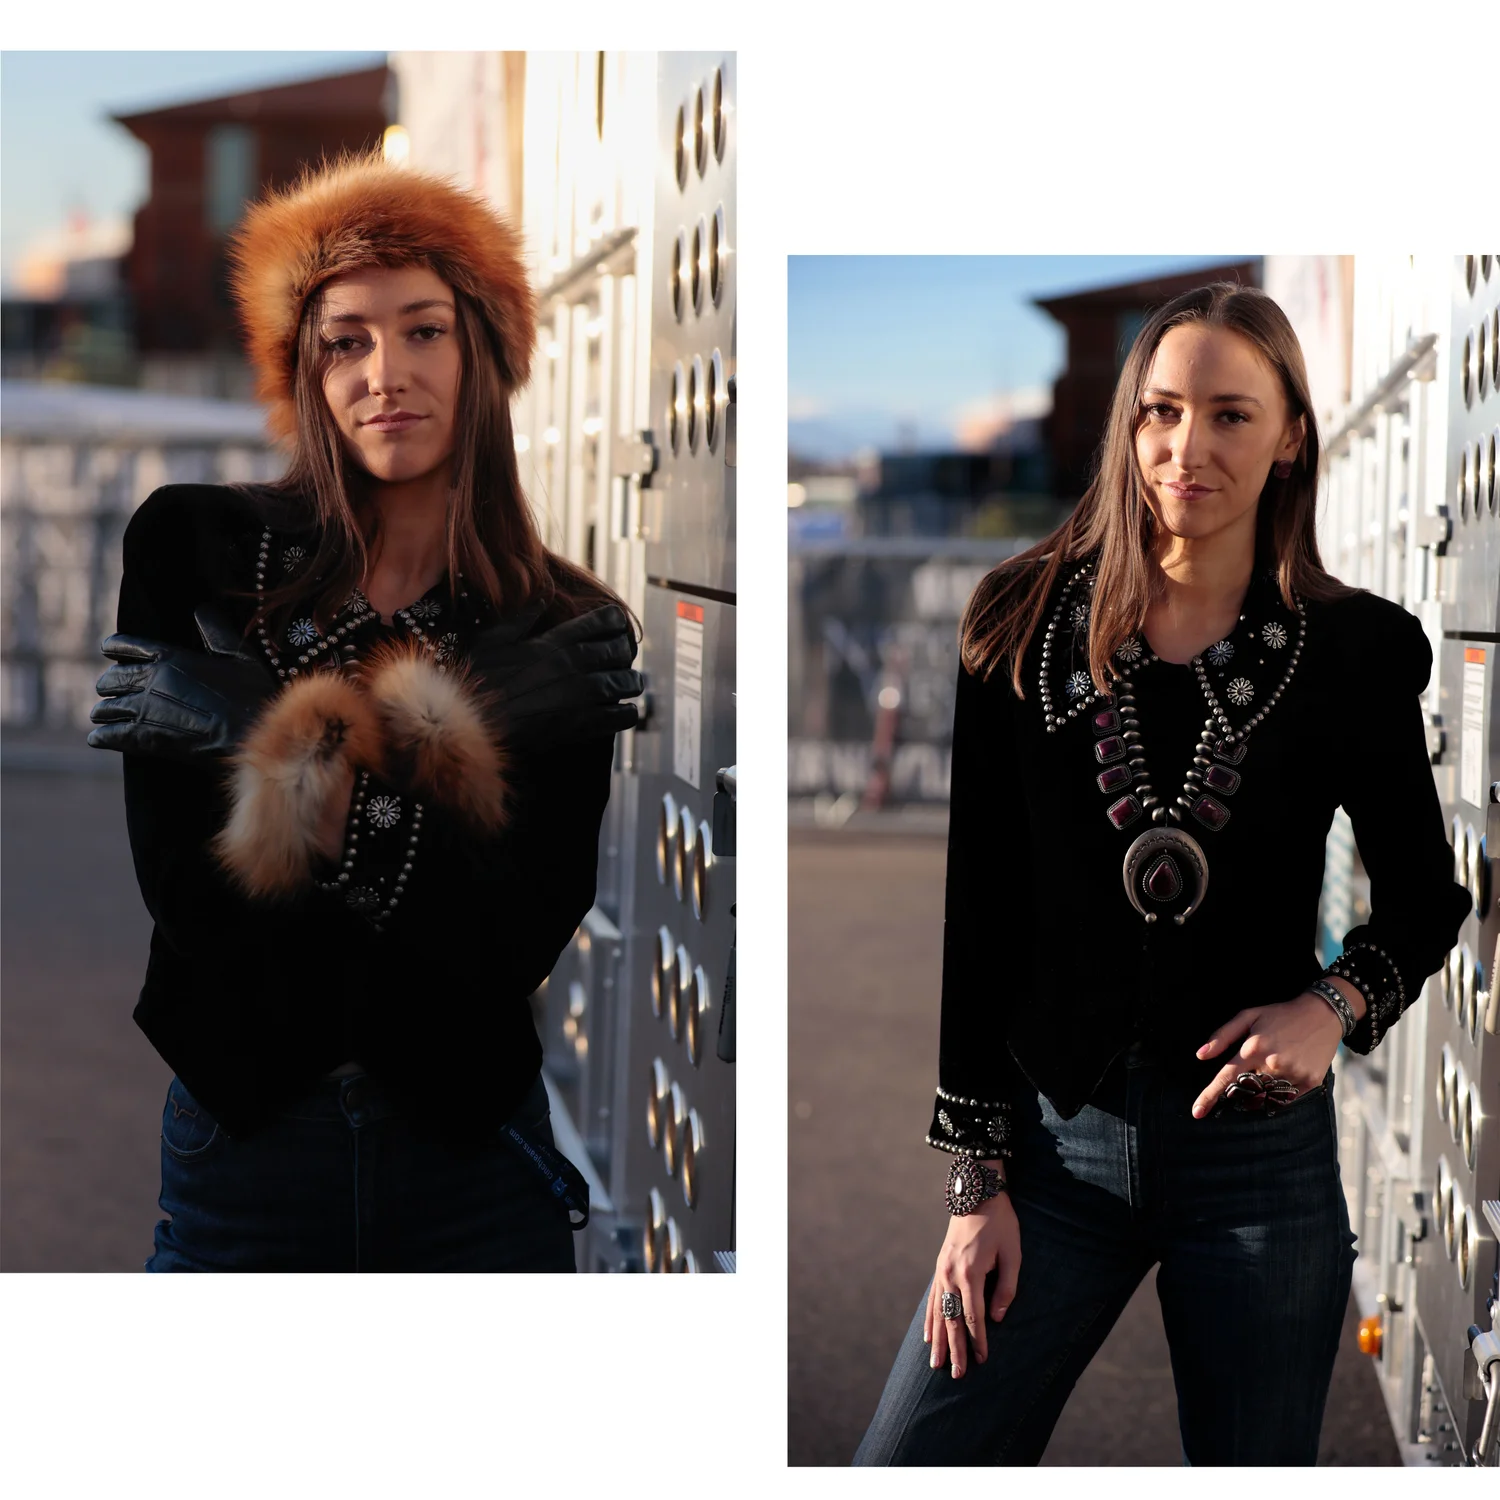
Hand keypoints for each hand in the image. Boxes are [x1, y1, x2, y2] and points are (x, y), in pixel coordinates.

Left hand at [88, 607, 277, 760]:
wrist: (249, 734)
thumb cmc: (249, 694)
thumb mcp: (239, 655)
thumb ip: (216, 630)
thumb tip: (201, 608)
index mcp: (168, 656)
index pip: (125, 646)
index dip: (114, 647)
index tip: (108, 650)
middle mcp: (150, 680)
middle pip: (110, 679)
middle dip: (110, 685)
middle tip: (111, 690)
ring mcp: (144, 710)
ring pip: (105, 708)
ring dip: (105, 712)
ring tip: (106, 716)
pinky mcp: (144, 738)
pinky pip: (109, 735)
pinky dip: (102, 737)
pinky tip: (100, 738)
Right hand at [466, 604, 642, 747]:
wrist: (470, 722)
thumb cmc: (475, 679)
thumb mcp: (493, 638)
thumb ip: (522, 617)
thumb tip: (544, 596)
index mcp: (554, 641)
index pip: (602, 622)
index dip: (615, 622)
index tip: (617, 626)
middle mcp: (572, 664)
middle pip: (618, 651)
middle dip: (625, 652)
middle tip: (624, 657)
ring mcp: (579, 695)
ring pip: (624, 682)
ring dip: (630, 681)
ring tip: (630, 683)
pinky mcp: (581, 724)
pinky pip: (620, 716)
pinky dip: (628, 712)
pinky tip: (626, 711)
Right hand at [924, 1186, 1019, 1379]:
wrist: (976, 1192)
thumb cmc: (1000, 1223)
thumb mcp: (1012, 1254)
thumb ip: (1006, 1289)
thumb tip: (997, 1319)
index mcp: (971, 1273)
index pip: (975, 1316)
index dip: (979, 1340)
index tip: (982, 1361)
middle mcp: (951, 1274)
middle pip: (952, 1319)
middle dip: (955, 1348)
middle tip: (956, 1374)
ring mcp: (942, 1269)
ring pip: (937, 1312)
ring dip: (938, 1339)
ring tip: (935, 1364)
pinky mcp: (939, 1265)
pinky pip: (931, 1298)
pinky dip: (929, 1318)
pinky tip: (928, 1335)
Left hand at [1192, 993, 1343, 1117]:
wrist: (1322, 1014)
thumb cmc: (1280, 1014)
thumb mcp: (1248, 1016)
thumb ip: (1222, 1036)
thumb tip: (1201, 1055)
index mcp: (1253, 1048)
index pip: (1226, 1078)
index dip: (1209, 1096)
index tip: (1196, 1113)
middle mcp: (1272, 1064)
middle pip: (1246, 1090)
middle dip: (1243, 1086)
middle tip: (1256, 1066)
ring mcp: (1292, 1075)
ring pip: (1266, 1096)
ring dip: (1262, 1088)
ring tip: (1275, 1062)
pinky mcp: (1309, 1082)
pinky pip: (1285, 1097)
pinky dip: (1280, 1090)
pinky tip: (1287, 1068)